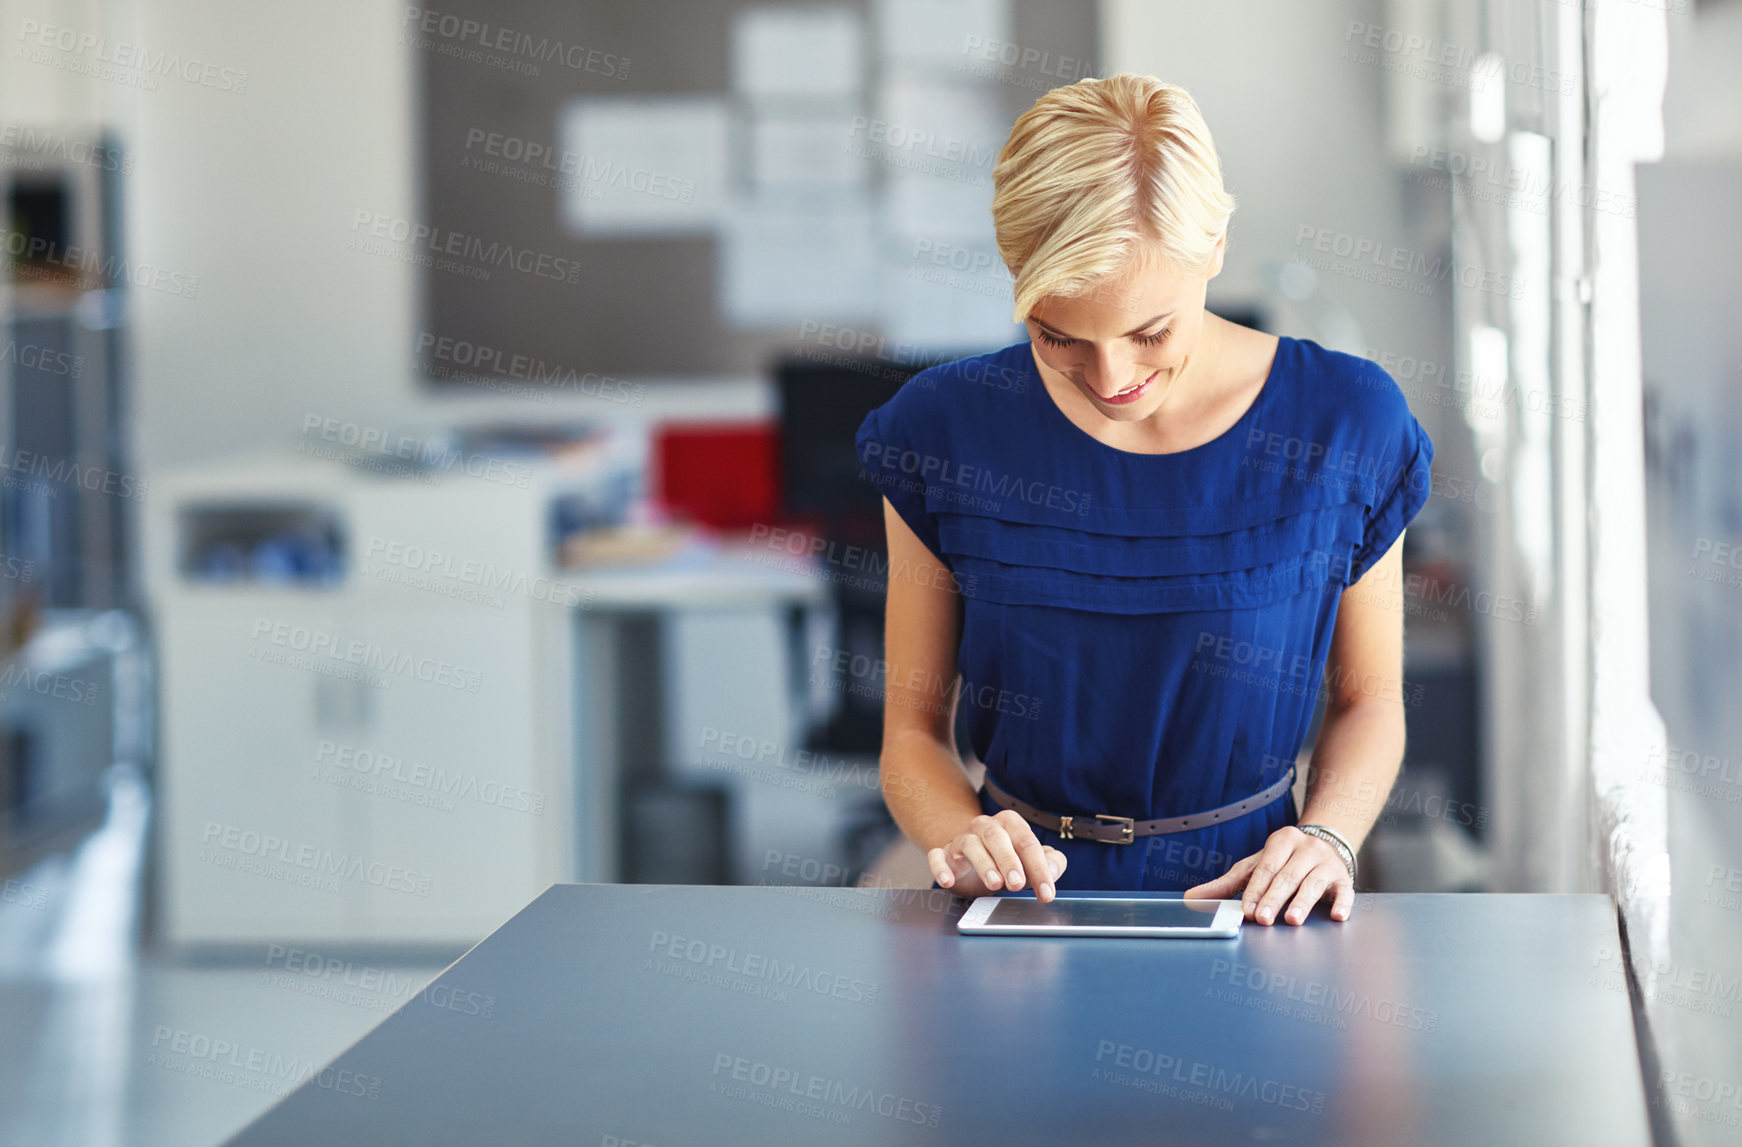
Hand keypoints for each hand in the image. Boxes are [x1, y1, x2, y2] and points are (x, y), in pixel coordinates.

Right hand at [928, 810, 1068, 901]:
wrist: (969, 862)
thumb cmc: (1005, 861)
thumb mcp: (1029, 863)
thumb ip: (1048, 863)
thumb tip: (1053, 869)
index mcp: (1010, 824)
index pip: (1027, 842)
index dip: (1039, 868)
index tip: (1046, 892)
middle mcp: (985, 827)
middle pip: (997, 837)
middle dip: (1009, 860)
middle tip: (1018, 884)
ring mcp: (962, 839)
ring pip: (970, 844)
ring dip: (983, 864)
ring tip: (994, 884)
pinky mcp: (943, 854)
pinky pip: (937, 856)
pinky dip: (940, 867)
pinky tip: (947, 880)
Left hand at [1182, 826, 1353, 924]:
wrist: (1325, 846)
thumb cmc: (1283, 862)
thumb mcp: (1255, 867)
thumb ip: (1226, 883)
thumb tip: (1191, 898)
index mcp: (1282, 840)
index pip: (1266, 868)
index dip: (1255, 890)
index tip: (1247, 910)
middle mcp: (1307, 848)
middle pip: (1287, 876)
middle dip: (1273, 899)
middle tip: (1262, 918)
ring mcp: (1328, 863)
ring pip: (1313, 883)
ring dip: (1302, 902)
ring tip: (1292, 920)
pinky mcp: (1345, 879)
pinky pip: (1346, 892)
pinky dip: (1343, 904)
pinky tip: (1338, 916)